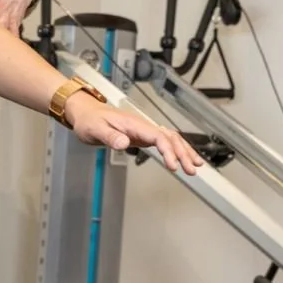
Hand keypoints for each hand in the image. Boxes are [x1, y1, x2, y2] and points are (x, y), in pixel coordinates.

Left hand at [64, 93, 204, 174]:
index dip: (168, 150)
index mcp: (134, 124)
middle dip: (183, 153)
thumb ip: (110, 136)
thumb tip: (124, 143)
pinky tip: (183, 158)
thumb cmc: (89, 120)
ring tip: (195, 166)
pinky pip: (164, 142)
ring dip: (184, 151)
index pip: (158, 136)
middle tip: (191, 170)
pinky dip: (176, 149)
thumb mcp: (95, 129)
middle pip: (170, 137)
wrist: (86, 113)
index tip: (173, 165)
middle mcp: (143, 126)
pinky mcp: (142, 136)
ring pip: (171, 139)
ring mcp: (144, 131)